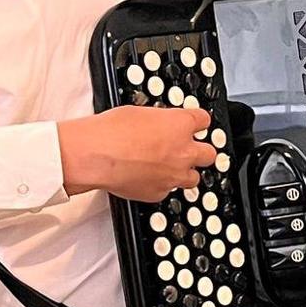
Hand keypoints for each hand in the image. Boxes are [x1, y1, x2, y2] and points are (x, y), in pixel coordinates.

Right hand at [57, 106, 213, 200]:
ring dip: (184, 172)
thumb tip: (157, 125)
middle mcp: (184, 151)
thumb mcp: (138, 113)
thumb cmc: (112, 132)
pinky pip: (167, 190)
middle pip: (209, 153)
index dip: (197, 122)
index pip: (203, 120)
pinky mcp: (159, 193)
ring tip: (168, 168)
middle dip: (200, 151)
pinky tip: (146, 178)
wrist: (97, 157)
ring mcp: (174, 175)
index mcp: (180, 125)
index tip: (193, 124)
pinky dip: (160, 185)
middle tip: (186, 150)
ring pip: (193, 178)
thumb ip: (157, 121)